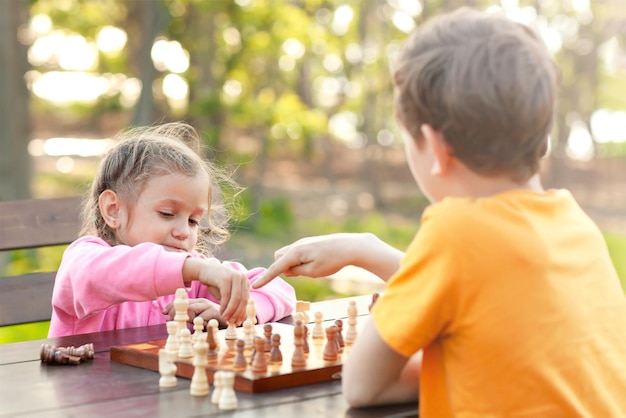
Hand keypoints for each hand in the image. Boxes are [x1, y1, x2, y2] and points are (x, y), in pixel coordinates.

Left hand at [162, 298, 225, 326]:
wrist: (233, 321)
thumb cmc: (215, 321)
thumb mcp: (200, 319)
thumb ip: (190, 318)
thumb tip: (172, 318)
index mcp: (199, 303)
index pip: (183, 302)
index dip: (172, 306)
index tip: (164, 312)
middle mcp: (204, 303)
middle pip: (186, 305)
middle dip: (175, 312)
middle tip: (168, 319)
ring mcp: (210, 307)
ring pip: (192, 310)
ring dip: (186, 318)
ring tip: (183, 322)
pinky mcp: (215, 313)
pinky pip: (202, 318)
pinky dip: (199, 324)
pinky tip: (201, 326)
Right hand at [183, 258, 249, 324]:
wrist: (204, 270)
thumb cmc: (216, 284)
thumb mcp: (227, 295)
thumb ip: (233, 304)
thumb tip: (239, 320)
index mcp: (245, 282)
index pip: (247, 300)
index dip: (243, 312)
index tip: (238, 322)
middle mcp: (242, 278)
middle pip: (244, 300)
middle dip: (238, 313)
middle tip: (231, 322)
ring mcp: (234, 277)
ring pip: (236, 298)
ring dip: (230, 311)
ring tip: (225, 318)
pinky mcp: (225, 278)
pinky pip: (226, 295)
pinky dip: (224, 306)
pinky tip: (221, 312)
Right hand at [253, 233, 404, 287]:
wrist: (351, 246)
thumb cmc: (332, 261)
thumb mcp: (313, 272)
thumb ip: (297, 272)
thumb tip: (287, 270)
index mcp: (295, 253)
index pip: (275, 268)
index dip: (265, 278)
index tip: (255, 286)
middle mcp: (297, 246)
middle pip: (279, 258)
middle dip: (281, 268)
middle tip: (299, 274)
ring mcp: (304, 243)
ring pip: (289, 255)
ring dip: (291, 264)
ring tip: (311, 269)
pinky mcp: (311, 243)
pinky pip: (298, 253)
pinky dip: (300, 260)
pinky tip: (316, 263)